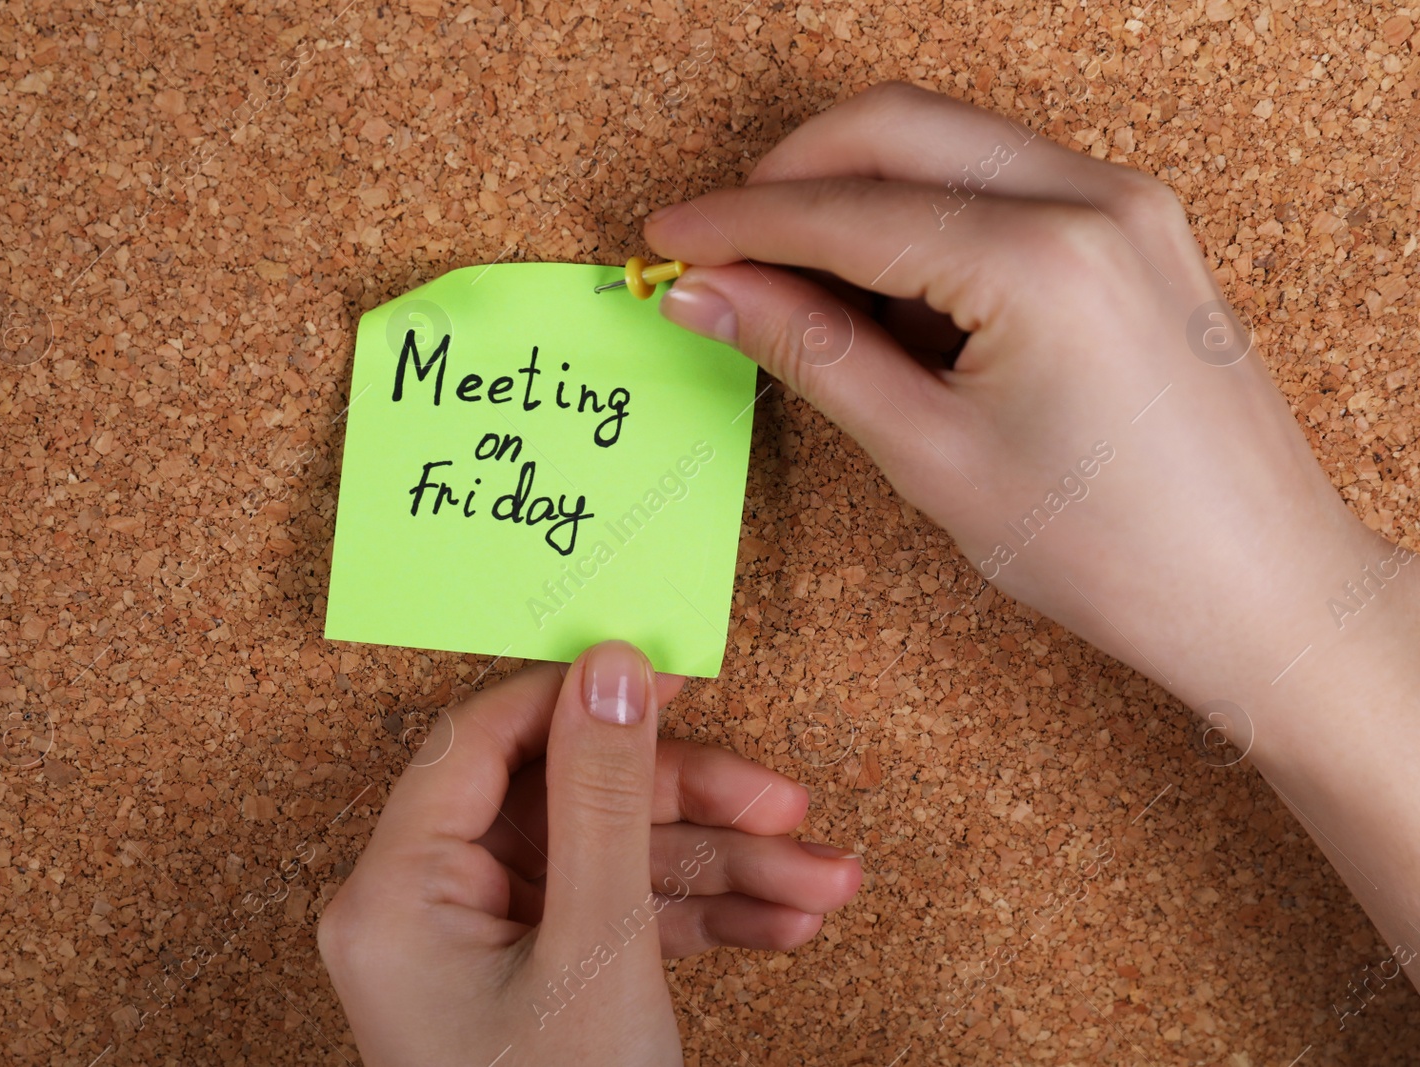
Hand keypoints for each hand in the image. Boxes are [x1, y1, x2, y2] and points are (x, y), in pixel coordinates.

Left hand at [318, 642, 861, 1065]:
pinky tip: (782, 926)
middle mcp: (424, 910)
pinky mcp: (528, 986)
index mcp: (397, 891)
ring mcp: (478, 952)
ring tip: (825, 885)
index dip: (583, 702)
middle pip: (565, 802)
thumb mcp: (599, 950)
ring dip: (721, 869)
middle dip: (690, 808)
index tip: (676, 680)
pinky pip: (612, 920)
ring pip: (606, 863)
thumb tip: (611, 669)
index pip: (484, 740)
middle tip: (788, 804)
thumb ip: (604, 798)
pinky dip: (697, 921)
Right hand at [645, 82, 1419, 987]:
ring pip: (947, 143)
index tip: (668, 238)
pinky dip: (923, 213)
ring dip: (854, 190)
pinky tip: (880, 285)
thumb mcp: (932, 455)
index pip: (843, 210)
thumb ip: (812, 351)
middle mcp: (1092, 199)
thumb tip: (711, 295)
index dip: (736, 222)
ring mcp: (1125, 205)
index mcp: (1039, 256)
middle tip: (718, 246)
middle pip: (894, 129)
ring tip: (789, 277)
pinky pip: (1001, 181)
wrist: (1259, 591)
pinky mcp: (1136, 230)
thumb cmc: (1114, 549)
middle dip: (788, 175)